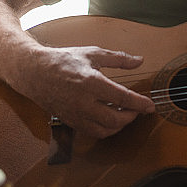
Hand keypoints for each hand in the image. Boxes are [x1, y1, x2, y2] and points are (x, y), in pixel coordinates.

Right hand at [13, 45, 155, 137]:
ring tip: (126, 114)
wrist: (35, 72)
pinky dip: (106, 130)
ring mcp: (76, 114)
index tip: (151, 105)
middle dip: (131, 116)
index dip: (139, 103)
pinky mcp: (70, 121)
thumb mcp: (93, 53)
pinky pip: (93, 132)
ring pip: (104, 130)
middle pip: (115, 119)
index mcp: (91, 82)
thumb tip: (140, 60)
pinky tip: (111, 120)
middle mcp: (84, 102)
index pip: (122, 98)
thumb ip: (119, 59)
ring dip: (120, 125)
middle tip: (138, 109)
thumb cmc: (64, 60)